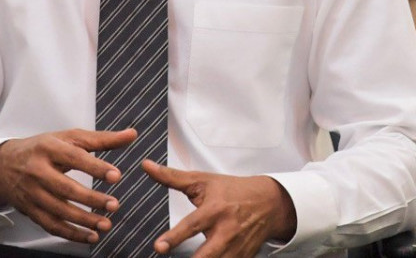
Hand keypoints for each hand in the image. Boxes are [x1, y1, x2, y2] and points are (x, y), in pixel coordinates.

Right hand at [0, 128, 136, 243]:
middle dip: (91, 198)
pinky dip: (71, 234)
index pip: (74, 158)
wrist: (3, 165)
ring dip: (83, 220)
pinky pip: (51, 225)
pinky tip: (90, 236)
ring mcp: (32, 193)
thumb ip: (102, 139)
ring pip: (58, 210)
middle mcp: (37, 171)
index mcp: (49, 148)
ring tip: (106, 224)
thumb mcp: (69, 138)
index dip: (95, 167)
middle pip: (65, 188)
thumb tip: (131, 134)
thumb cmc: (42, 148)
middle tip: (114, 205)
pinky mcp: (30, 210)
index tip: (116, 175)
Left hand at [143, 159, 296, 256]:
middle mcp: (226, 231)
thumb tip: (146, 166)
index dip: (174, 238)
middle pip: (208, 254)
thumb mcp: (202, 181)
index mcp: (215, 210)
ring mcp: (236, 248)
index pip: (191, 226)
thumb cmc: (232, 190)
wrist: (269, 202)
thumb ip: (172, 177)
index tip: (158, 247)